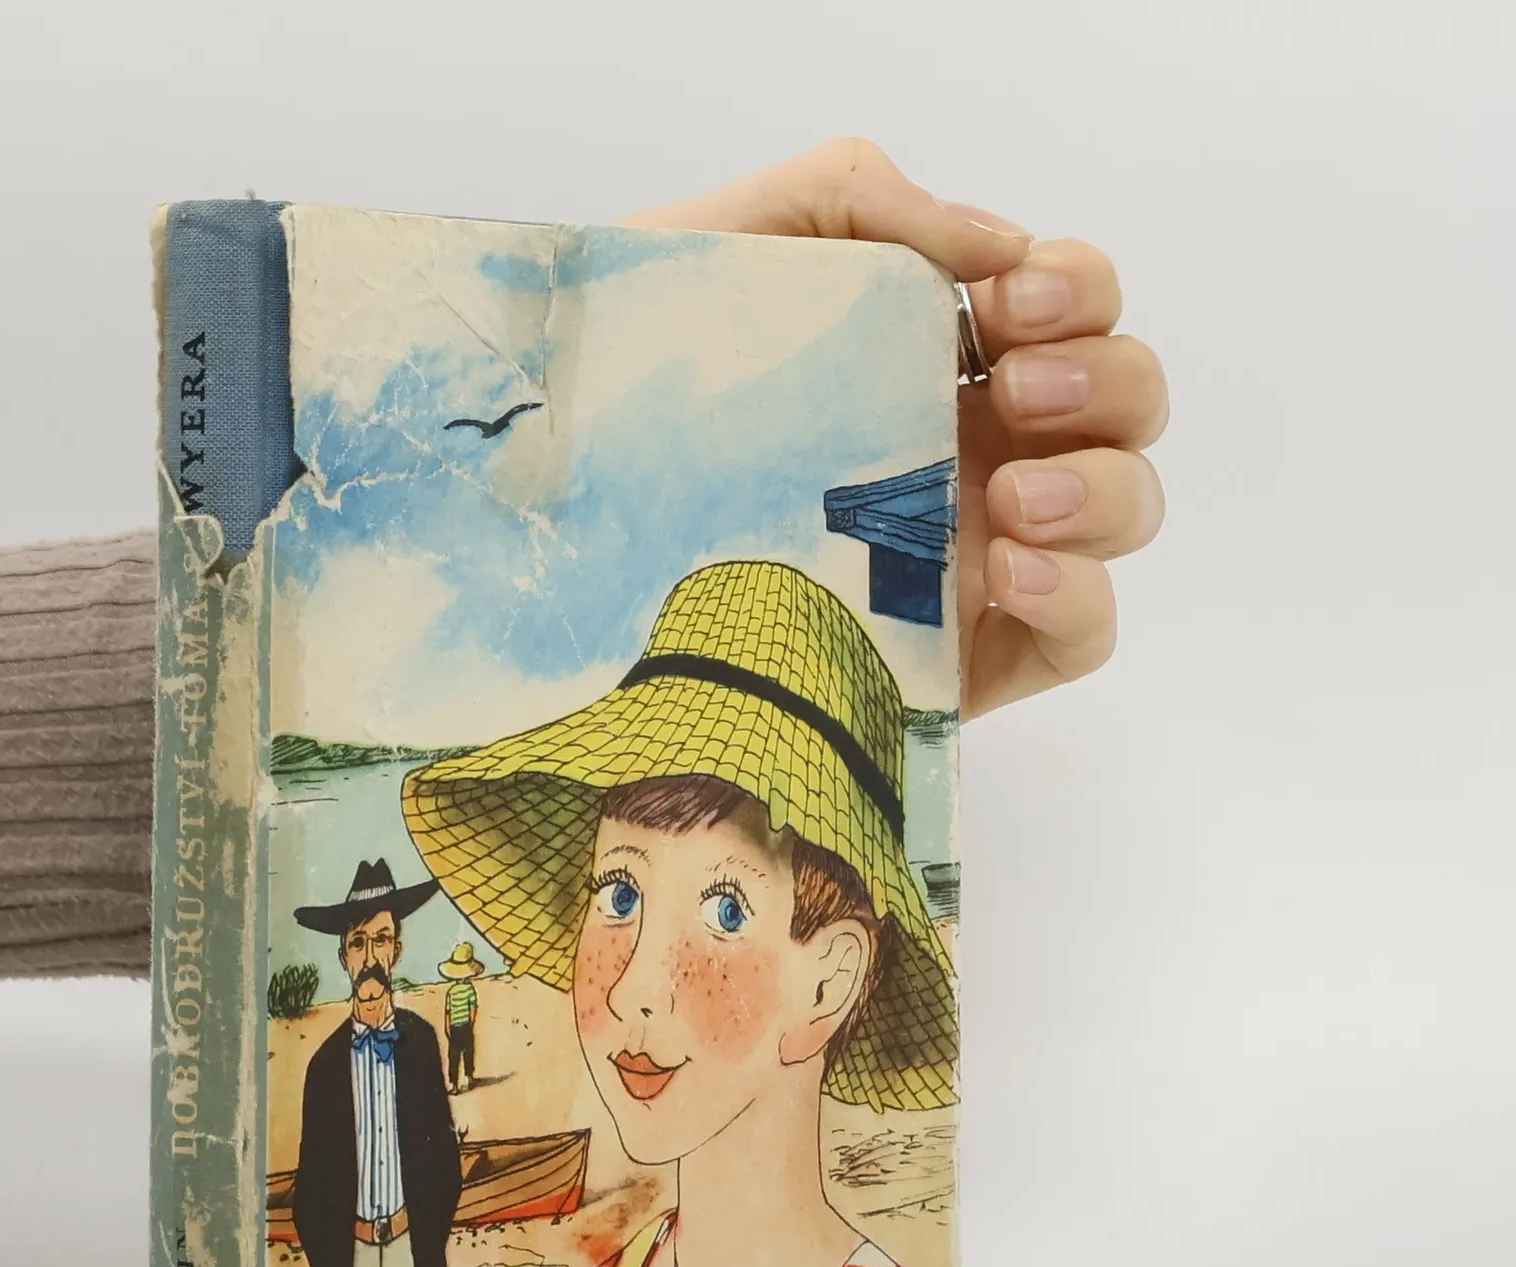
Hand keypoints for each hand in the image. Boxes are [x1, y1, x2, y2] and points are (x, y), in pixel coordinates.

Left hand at [628, 139, 1166, 718]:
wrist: (553, 532)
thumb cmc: (629, 388)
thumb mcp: (728, 247)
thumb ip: (855, 199)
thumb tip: (995, 241)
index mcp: (926, 357)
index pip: (1069, 306)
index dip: (1077, 289)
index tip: (1008, 300)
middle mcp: (965, 451)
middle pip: (1123, 403)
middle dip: (1101, 380)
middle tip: (1012, 391)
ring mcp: (969, 555)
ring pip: (1124, 510)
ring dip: (1103, 486)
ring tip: (1010, 497)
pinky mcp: (956, 657)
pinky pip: (1083, 632)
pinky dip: (1080, 594)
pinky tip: (1007, 569)